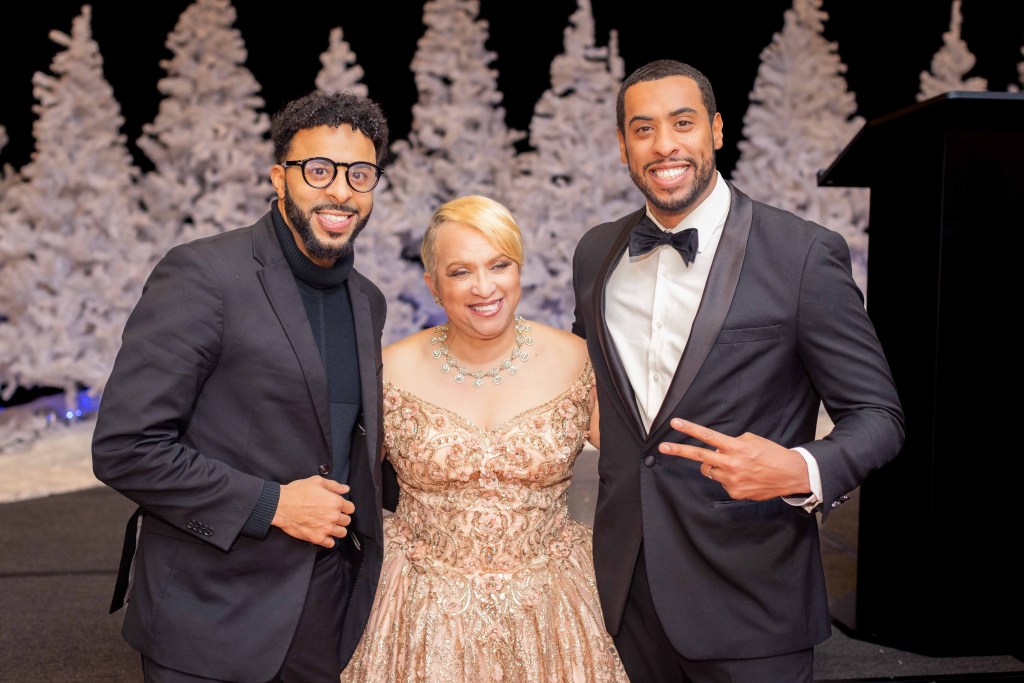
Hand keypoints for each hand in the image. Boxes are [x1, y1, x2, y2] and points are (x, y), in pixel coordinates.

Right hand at [272, 475, 355, 547]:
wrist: (281, 505)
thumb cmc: (297, 492)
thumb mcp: (317, 481)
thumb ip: (334, 485)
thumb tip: (346, 489)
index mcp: (336, 502)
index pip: (351, 508)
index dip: (345, 507)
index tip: (339, 507)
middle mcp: (333, 517)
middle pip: (347, 521)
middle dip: (341, 517)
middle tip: (332, 515)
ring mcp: (326, 529)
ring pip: (342, 533)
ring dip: (337, 529)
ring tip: (329, 525)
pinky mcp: (317, 538)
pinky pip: (331, 543)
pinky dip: (329, 540)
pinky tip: (323, 534)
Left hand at [658, 418, 809, 500]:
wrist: (790, 475)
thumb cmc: (771, 454)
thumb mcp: (751, 440)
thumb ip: (730, 444)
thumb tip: (715, 451)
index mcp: (735, 447)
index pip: (707, 436)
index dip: (690, 429)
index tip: (674, 423)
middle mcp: (730, 463)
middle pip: (698, 456)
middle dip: (678, 450)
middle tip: (663, 447)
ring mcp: (731, 479)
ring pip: (709, 470)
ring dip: (714, 465)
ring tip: (733, 464)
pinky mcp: (734, 492)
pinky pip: (721, 482)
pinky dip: (727, 477)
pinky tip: (743, 476)